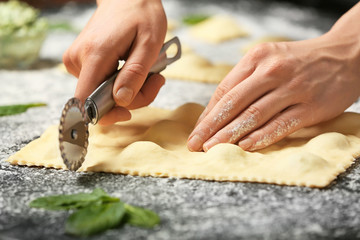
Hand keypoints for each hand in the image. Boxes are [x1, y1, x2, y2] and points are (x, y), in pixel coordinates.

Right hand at [63, 0, 166, 124]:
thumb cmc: (141, 16)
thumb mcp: (149, 45)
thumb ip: (135, 74)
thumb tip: (121, 101)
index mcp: (94, 54)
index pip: (86, 101)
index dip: (106, 114)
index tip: (128, 112)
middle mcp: (78, 59)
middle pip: (99, 100)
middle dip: (131, 98)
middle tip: (155, 81)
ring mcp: (75, 60)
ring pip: (102, 94)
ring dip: (128, 90)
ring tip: (146, 71)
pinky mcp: (80, 62)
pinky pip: (99, 84)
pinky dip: (120, 83)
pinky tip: (132, 69)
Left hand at [188, 30, 359, 151]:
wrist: (345, 54)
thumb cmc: (298, 61)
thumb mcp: (269, 59)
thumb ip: (244, 82)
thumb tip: (216, 112)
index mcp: (257, 58)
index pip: (225, 90)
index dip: (208, 114)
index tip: (197, 132)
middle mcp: (272, 71)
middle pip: (234, 103)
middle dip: (211, 127)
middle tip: (196, 145)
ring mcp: (292, 88)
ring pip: (254, 115)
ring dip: (229, 135)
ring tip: (213, 149)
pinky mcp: (311, 106)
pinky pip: (280, 124)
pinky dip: (261, 137)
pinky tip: (244, 147)